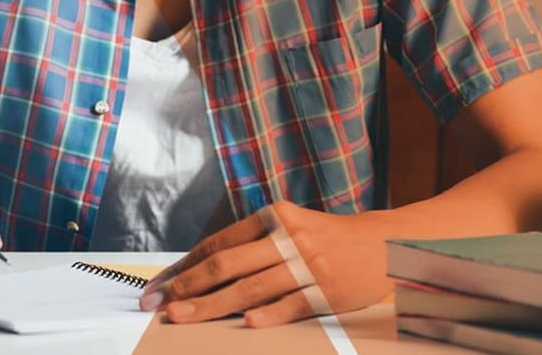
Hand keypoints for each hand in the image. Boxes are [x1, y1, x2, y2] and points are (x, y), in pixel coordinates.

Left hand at [138, 201, 392, 326]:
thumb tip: (197, 272)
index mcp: (272, 217)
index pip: (217, 243)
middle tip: (161, 305)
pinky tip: (248, 324)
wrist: (382, 245)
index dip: (184, 266)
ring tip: (184, 317)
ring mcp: (307, 264)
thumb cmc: (323, 240)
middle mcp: (287, 237)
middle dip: (188, 286)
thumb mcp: (287, 229)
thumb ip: (249, 246)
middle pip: (227, 265)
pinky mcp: (327, 290)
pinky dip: (269, 314)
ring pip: (251, 287)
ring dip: (212, 305)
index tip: (158, 287)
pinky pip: (292, 304)